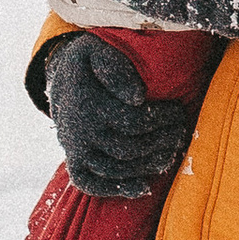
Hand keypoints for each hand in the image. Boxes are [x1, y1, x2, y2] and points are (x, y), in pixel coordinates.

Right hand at [42, 30, 194, 197]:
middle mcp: (80, 132)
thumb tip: (137, 97)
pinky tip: (144, 187)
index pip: (133, 121)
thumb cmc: (87, 62)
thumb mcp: (95, 50)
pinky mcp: (73, 162)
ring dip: (148, 165)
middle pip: (129, 148)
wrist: (59, 79)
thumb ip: (115, 68)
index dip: (161, 120)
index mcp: (88, 104)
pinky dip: (117, 190)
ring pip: (116, 169)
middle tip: (179, 131)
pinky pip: (91, 184)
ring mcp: (75, 150)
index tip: (178, 112)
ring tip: (171, 152)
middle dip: (161, 142)